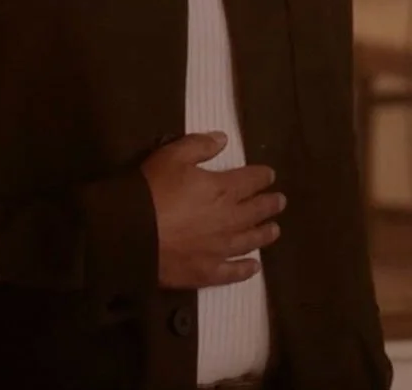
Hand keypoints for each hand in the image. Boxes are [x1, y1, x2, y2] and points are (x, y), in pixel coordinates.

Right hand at [142, 132, 282, 289]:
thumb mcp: (173, 155)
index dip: (262, 176)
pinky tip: (254, 267)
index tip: (270, 175)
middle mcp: (230, 219)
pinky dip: (246, 269)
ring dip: (264, 234)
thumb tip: (224, 140)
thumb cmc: (152, 190)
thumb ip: (200, 146)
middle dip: (270, 204)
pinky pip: (233, 272)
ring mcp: (220, 248)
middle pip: (257, 211)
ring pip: (250, 241)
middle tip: (280, 202)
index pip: (251, 180)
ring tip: (274, 231)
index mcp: (223, 189)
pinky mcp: (207, 272)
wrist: (131, 232)